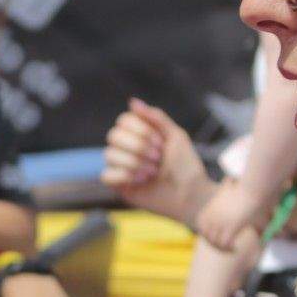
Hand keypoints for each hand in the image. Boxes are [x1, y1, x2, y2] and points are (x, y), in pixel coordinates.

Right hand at [101, 99, 212, 224]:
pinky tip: (142, 181)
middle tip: (158, 158)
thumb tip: (132, 101)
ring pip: (108, 154)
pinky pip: (106, 175)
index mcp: (140, 134)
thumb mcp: (175, 135)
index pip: (123, 121)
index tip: (160, 143)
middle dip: (138, 146)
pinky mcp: (119, 185)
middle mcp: (128, 148)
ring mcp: (121, 167)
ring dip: (135, 162)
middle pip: (113, 136)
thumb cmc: (186, 166)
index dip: (140, 130)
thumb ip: (155, 117)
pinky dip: (125, 176)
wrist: (190, 195)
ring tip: (153, 172)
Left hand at [192, 178, 267, 264]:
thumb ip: (227, 186)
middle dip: (214, 243)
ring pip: (215, 242)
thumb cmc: (245, 186)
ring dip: (222, 248)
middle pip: (207, 236)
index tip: (216, 237)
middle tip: (224, 246)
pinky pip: (225, 243)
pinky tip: (235, 248)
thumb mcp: (231, 186)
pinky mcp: (232, 227)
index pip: (201, 225)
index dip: (207, 233)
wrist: (252, 189)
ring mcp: (221, 222)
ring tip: (231, 249)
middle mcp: (213, 216)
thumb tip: (229, 180)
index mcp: (211, 208)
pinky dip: (229, 248)